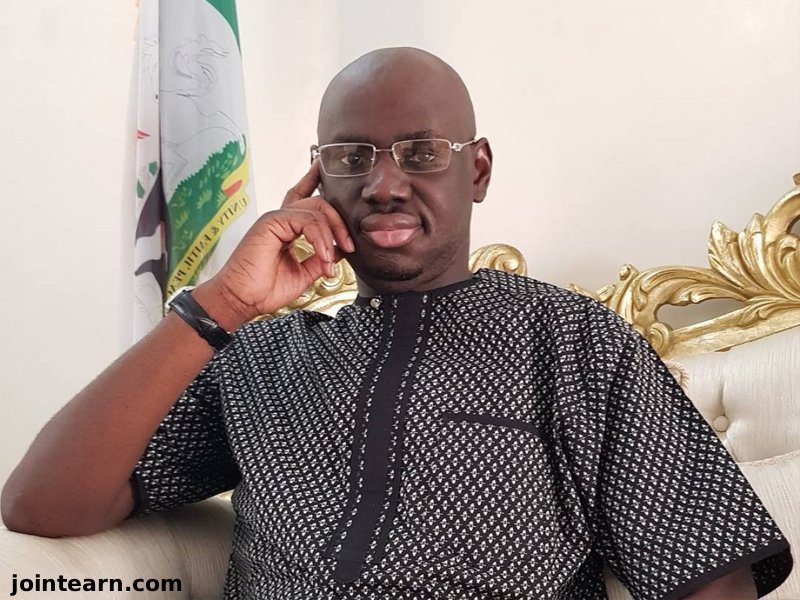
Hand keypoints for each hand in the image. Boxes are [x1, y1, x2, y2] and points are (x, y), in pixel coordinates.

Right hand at [197, 161, 353, 325]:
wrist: (242, 300)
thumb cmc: (264, 289)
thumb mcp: (304, 274)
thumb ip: (321, 258)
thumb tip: (341, 250)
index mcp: (287, 229)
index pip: (304, 198)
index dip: (315, 181)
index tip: (325, 168)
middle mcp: (281, 220)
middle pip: (318, 202)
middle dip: (339, 222)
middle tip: (349, 245)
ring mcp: (276, 219)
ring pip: (316, 209)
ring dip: (331, 234)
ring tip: (330, 259)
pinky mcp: (271, 222)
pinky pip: (306, 220)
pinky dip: (320, 238)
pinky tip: (323, 255)